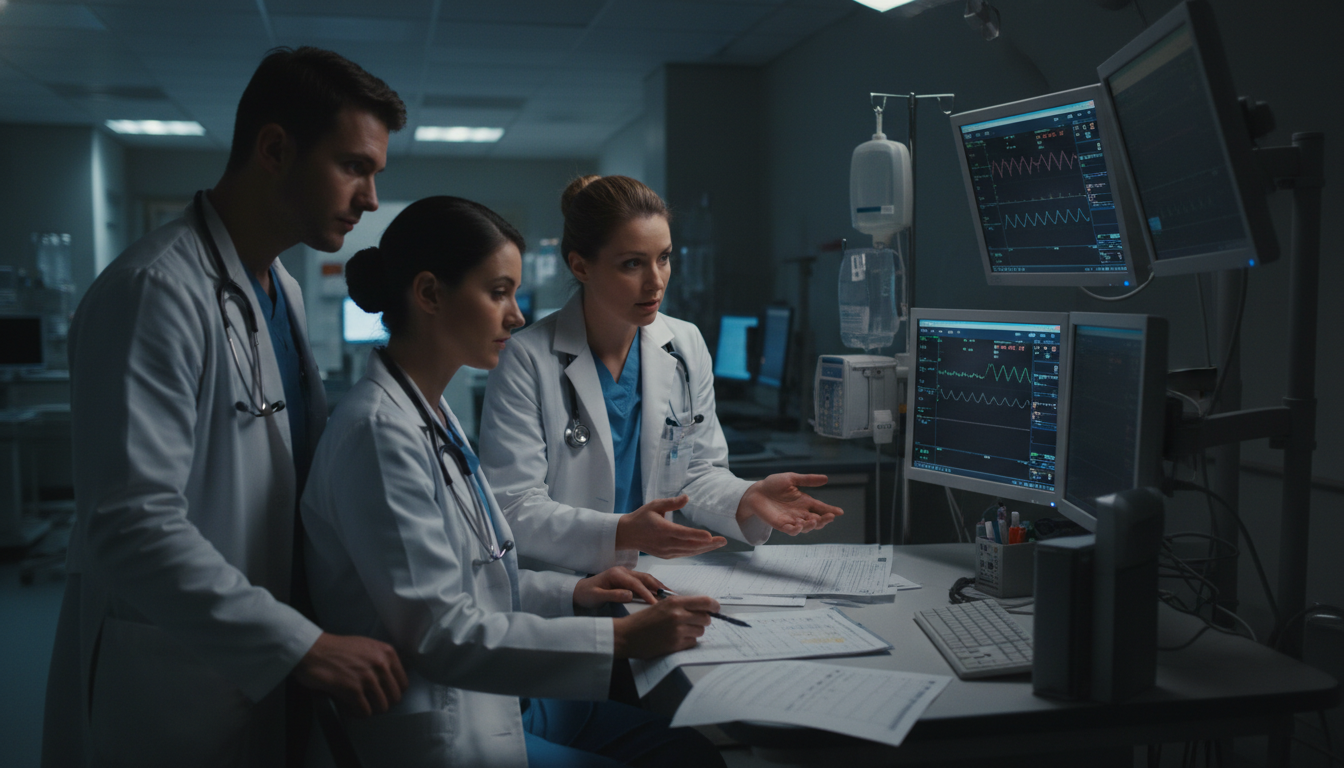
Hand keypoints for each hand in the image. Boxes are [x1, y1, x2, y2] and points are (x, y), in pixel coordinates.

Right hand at [294, 633, 408, 716]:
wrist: (313, 650)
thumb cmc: (336, 649)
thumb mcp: (367, 646)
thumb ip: (381, 660)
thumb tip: (390, 680)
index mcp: (387, 653)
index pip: (403, 683)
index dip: (392, 692)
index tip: (384, 695)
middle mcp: (380, 664)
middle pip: (394, 698)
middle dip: (382, 703)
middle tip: (369, 702)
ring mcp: (367, 678)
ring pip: (381, 707)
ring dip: (370, 709)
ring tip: (358, 705)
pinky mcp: (353, 690)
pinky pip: (365, 711)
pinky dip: (357, 713)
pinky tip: (349, 707)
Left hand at [574, 566, 664, 607]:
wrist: (579, 590)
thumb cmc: (587, 594)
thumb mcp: (597, 597)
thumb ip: (613, 595)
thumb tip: (629, 595)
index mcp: (616, 575)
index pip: (636, 584)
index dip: (647, 593)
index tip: (656, 603)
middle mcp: (623, 571)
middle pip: (645, 578)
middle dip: (658, 587)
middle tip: (671, 596)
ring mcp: (625, 573)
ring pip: (646, 578)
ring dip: (658, 585)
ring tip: (670, 594)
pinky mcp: (627, 577)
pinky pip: (643, 581)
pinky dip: (653, 586)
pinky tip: (660, 592)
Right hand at [612, 595, 718, 658]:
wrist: (627, 635)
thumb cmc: (643, 620)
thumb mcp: (662, 605)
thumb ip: (681, 605)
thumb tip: (703, 608)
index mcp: (675, 602)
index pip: (705, 602)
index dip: (714, 606)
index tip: (716, 609)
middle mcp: (678, 615)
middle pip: (706, 618)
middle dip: (702, 620)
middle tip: (693, 622)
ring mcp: (678, 631)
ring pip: (700, 631)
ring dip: (694, 631)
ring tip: (679, 631)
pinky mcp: (676, 645)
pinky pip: (693, 642)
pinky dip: (688, 641)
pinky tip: (676, 639)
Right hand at [615, 495, 726, 557]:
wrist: (628, 534)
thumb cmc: (641, 517)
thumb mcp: (654, 505)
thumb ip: (671, 503)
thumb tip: (687, 497)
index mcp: (662, 529)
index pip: (682, 533)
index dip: (697, 535)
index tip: (710, 536)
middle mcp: (665, 543)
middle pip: (690, 545)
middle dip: (708, 544)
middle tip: (723, 541)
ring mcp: (666, 551)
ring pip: (689, 551)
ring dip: (705, 548)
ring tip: (719, 544)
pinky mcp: (666, 555)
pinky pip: (684, 554)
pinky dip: (696, 551)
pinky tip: (706, 547)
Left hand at [736, 473, 843, 535]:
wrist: (756, 491)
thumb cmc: (773, 485)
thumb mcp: (791, 478)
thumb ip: (807, 480)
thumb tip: (826, 478)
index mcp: (805, 502)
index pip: (821, 508)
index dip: (831, 510)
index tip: (840, 512)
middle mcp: (801, 513)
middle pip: (817, 520)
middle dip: (824, 520)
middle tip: (830, 517)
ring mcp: (791, 520)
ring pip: (805, 527)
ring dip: (811, 526)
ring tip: (815, 521)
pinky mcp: (780, 524)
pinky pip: (790, 530)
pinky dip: (795, 529)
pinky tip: (799, 526)